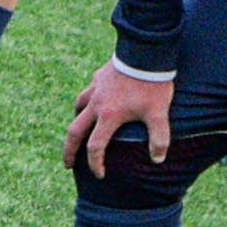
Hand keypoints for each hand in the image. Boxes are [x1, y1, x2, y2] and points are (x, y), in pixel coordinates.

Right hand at [64, 57, 173, 177]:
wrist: (145, 52)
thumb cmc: (152, 85)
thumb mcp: (158, 113)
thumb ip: (159, 138)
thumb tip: (158, 159)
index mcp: (108, 117)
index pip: (95, 147)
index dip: (95, 164)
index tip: (99, 175)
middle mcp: (96, 105)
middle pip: (75, 132)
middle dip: (69, 151)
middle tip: (68, 164)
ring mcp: (95, 89)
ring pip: (77, 108)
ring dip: (76, 123)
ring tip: (79, 131)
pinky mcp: (99, 76)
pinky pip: (87, 92)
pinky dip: (86, 102)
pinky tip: (93, 101)